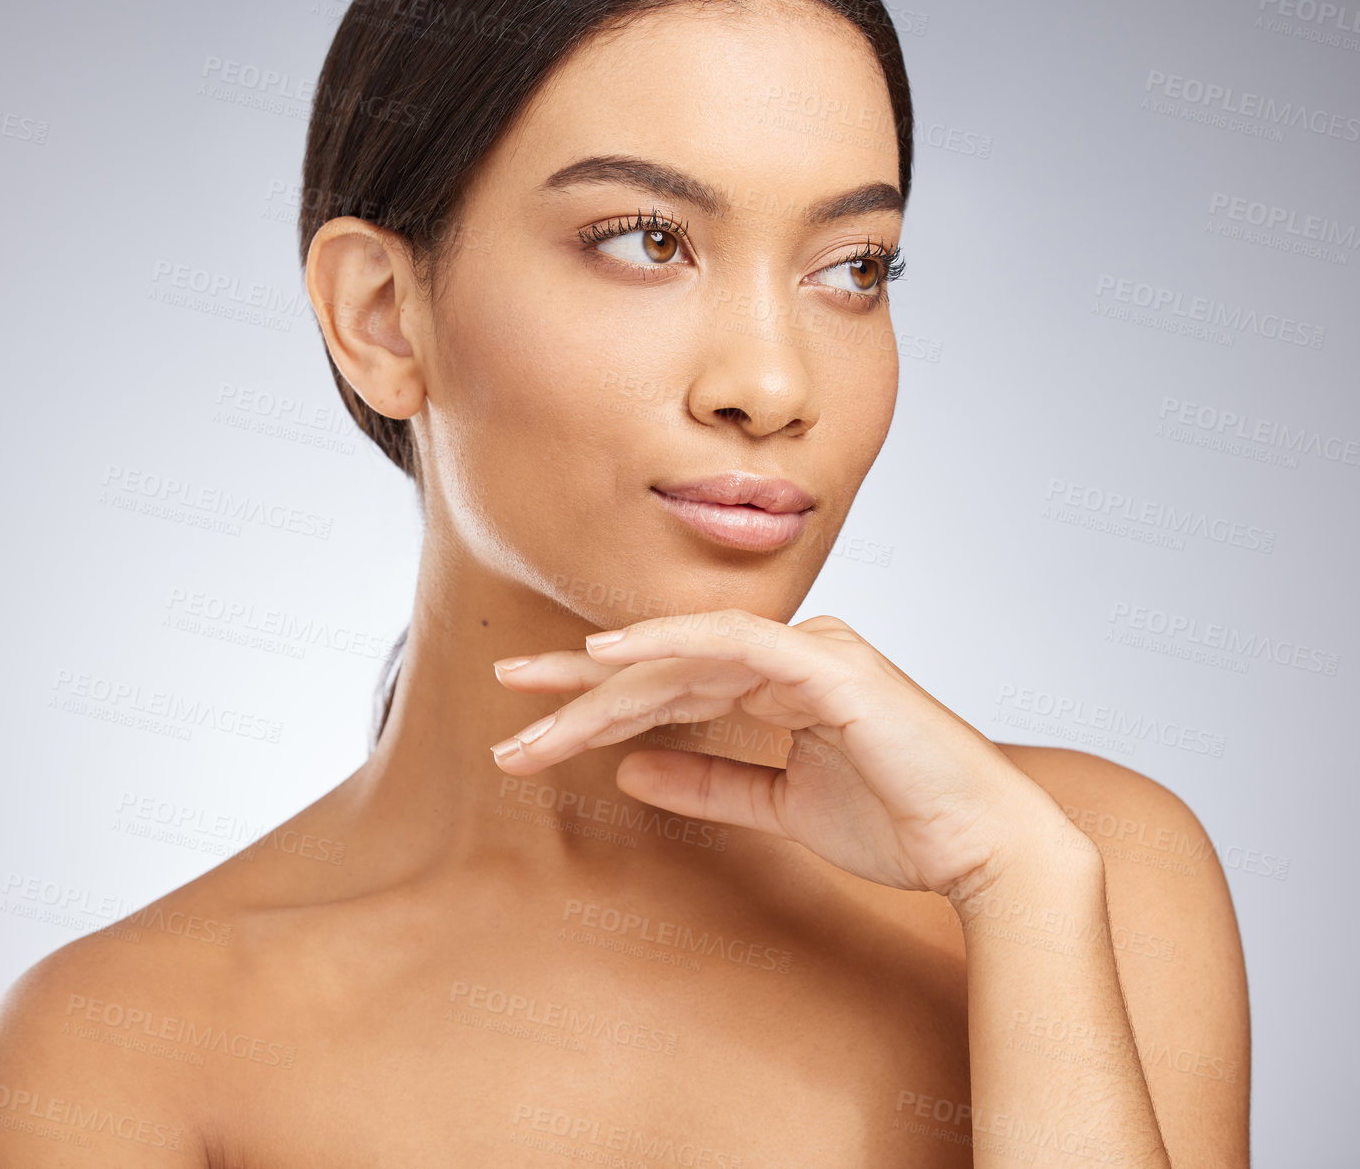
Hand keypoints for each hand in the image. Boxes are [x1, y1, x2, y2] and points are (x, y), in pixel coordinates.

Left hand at [489, 609, 1069, 900]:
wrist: (983, 849)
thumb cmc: (899, 823)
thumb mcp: (780, 808)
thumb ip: (709, 783)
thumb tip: (630, 768)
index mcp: (779, 681)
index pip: (672, 683)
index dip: (598, 700)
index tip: (532, 722)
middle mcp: (788, 654)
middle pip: (664, 665)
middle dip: (580, 688)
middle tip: (507, 701)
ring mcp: (809, 651)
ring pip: (684, 656)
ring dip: (605, 685)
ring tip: (532, 709)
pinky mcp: (826, 663)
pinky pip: (732, 640)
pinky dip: (667, 641)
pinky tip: (603, 655)